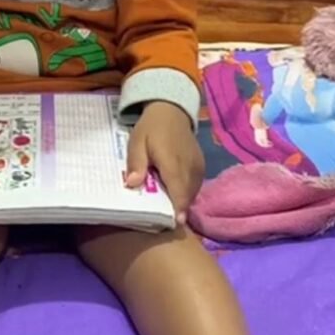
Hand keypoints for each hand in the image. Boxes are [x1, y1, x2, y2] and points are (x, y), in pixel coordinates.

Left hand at [126, 100, 203, 222]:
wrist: (171, 110)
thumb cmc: (151, 127)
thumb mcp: (137, 142)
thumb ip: (136, 163)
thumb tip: (132, 184)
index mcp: (173, 162)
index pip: (179, 192)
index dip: (177, 210)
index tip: (173, 224)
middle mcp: (190, 167)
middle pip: (186, 196)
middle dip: (176, 208)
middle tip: (162, 217)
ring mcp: (199, 166)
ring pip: (192, 192)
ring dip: (181, 200)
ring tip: (166, 205)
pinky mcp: (201, 165)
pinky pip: (195, 185)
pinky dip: (186, 191)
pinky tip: (173, 191)